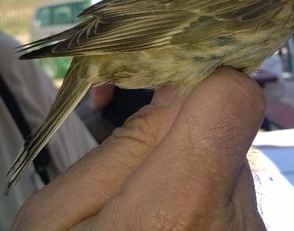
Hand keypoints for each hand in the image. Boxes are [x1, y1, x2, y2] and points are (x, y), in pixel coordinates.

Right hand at [12, 67, 266, 229]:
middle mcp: (235, 216)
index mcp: (181, 202)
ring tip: (146, 206)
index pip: (233, 96)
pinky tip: (169, 228)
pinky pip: (232, 198)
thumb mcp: (58, 217)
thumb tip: (172, 93)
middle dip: (187, 127)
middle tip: (138, 158)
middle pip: (230, 127)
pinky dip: (203, 197)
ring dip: (193, 165)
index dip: (203, 77)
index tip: (167, 87)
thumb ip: (122, 147)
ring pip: (231, 162)